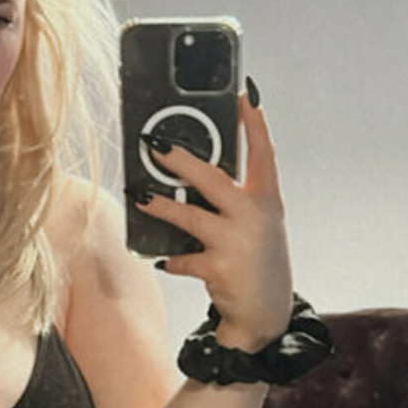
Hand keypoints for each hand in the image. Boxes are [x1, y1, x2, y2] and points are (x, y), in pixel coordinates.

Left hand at [139, 88, 293, 350]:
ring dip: (160, 206)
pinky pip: (182, 258)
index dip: (254, 121)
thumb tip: (191, 172)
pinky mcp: (218, 269)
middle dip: (182, 160)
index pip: (263, 152)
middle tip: (155, 145)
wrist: (266, 315)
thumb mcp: (258, 224)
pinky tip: (162, 258)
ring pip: (189, 217)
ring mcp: (236, 243)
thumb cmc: (256, 261)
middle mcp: (255, 217)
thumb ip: (233, 198)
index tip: (243, 93)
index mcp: (267, 200)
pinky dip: (170, 258)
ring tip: (140, 196)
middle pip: (213, 179)